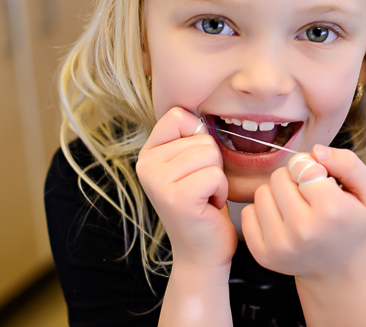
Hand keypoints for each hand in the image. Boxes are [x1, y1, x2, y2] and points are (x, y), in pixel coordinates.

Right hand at [136, 108, 236, 270]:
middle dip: (212, 162)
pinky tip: (208, 206)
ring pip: (210, 153)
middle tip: (200, 188)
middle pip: (201, 136)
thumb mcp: (190, 164)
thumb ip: (189, 138)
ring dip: (217, 177)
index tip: (193, 166)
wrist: (201, 252)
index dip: (198, 138)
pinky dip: (220, 190)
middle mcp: (146, 165)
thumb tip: (198, 112)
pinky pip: (215, 174)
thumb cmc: (202, 203)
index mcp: (148, 153)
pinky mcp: (177, 198)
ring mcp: (158, 182)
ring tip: (204, 196)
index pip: (178, 116)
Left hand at [241, 145, 365, 281]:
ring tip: (295, 208)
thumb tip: (315, 151)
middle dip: (292, 179)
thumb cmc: (351, 223)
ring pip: (261, 192)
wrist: (338, 269)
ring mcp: (280, 245)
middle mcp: (304, 230)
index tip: (320, 180)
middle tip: (308, 196)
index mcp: (332, 211)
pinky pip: (247, 213)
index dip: (310, 166)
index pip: (302, 165)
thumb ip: (348, 163)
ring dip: (277, 195)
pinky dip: (263, 212)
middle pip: (279, 177)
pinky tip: (281, 221)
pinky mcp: (263, 254)